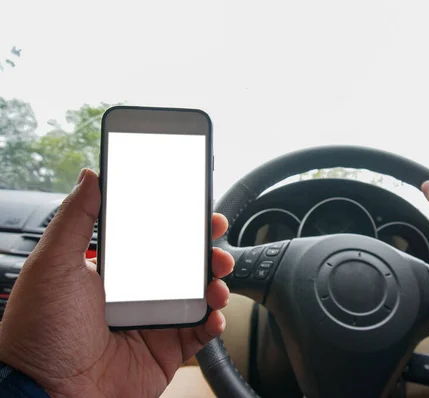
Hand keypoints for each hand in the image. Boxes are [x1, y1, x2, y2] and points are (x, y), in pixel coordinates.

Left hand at [0, 169, 233, 396]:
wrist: (46, 394)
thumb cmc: (39, 332)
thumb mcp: (53, 265)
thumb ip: (74, 218)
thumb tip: (91, 176)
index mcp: (113, 271)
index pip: (154, 239)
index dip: (179, 223)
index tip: (197, 208)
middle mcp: (137, 295)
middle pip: (183, 265)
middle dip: (206, 249)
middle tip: (216, 240)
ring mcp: (154, 323)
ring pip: (198, 295)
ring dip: (215, 282)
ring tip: (216, 281)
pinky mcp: (166, 351)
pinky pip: (200, 333)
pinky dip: (214, 321)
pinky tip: (212, 313)